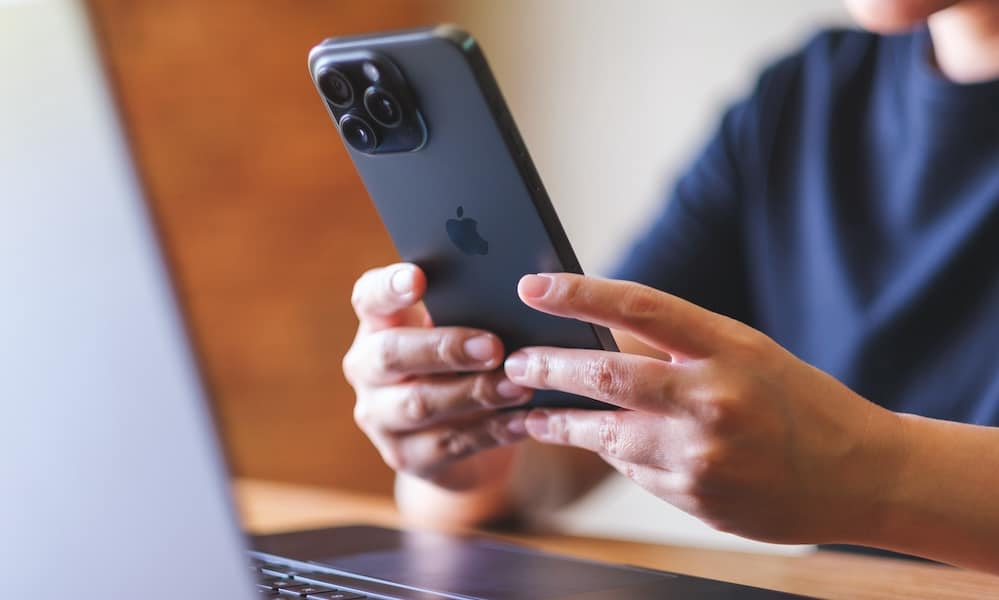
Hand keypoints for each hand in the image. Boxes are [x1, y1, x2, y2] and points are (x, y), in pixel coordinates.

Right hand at [343, 263, 532, 489]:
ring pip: (419, 404)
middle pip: (390, 354)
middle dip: (444, 348)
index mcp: (378, 324)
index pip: (369, 297)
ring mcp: (380, 415)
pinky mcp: (404, 455)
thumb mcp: (463, 330)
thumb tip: (525, 293)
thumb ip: (474, 311)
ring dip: (473, 393)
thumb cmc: (466, 363)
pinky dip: (491, 431)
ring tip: (518, 386)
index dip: (389, 287)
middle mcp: (367, 368)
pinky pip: (448, 444)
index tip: (418, 278)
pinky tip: (523, 421)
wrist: (461, 439)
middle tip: (493, 346)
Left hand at [504, 273, 904, 543]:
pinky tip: (593, 445)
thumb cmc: (798, 402)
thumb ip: (680, 348)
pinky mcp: (694, 497)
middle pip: (606, 375)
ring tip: (531, 413)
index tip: (533, 286)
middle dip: (548, 366)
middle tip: (515, 362)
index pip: (638, 308)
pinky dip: (607, 453)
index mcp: (729, 346)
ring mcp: (702, 454)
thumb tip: (600, 342)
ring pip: (604, 434)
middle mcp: (712, 397)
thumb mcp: (747, 353)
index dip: (578, 293)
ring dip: (559, 422)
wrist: (859, 474)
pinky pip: (632, 470)